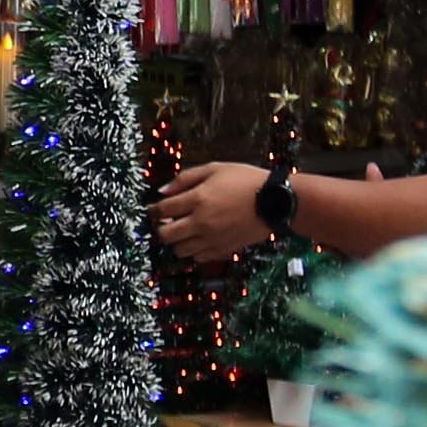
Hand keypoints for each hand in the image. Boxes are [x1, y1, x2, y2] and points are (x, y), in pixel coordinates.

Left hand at [154, 157, 278, 261]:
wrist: (275, 201)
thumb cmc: (245, 180)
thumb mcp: (215, 168)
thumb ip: (185, 178)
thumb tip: (162, 191)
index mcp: (197, 199)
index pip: (162, 210)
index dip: (152, 210)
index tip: (151, 209)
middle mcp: (200, 222)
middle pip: (166, 235)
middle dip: (160, 228)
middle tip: (165, 221)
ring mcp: (211, 239)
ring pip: (179, 250)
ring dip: (176, 241)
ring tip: (183, 231)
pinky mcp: (223, 249)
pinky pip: (198, 257)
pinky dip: (193, 251)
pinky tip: (199, 239)